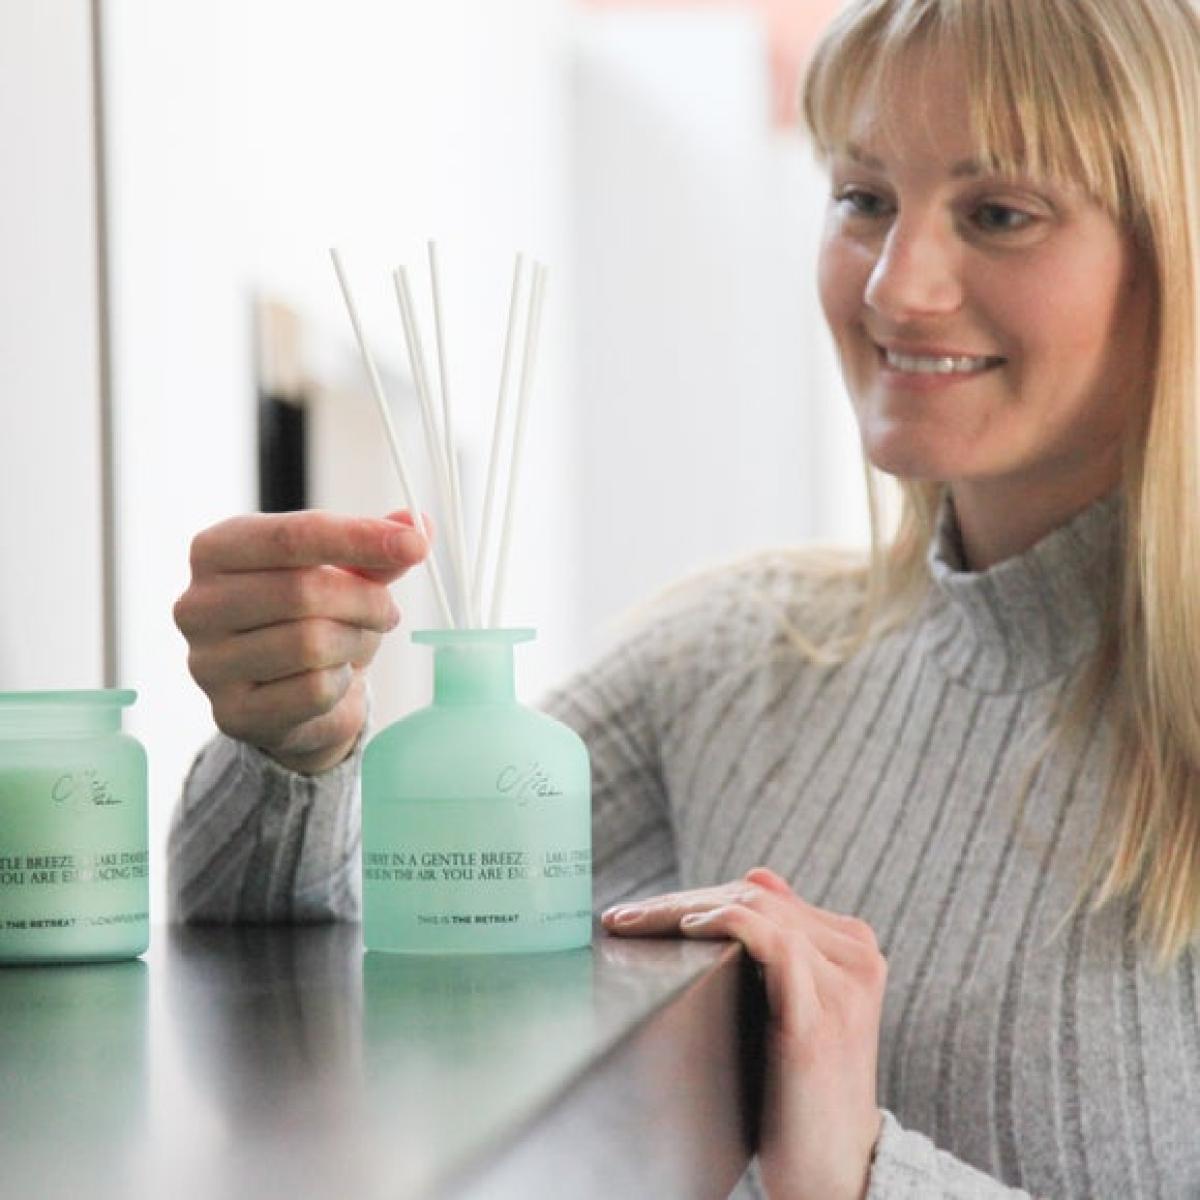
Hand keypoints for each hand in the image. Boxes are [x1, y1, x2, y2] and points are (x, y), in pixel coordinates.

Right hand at [173, 509, 429, 773]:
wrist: (290, 697)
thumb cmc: (313, 618)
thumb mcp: (344, 573)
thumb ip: (376, 549)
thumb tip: (418, 524)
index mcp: (216, 550)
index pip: (290, 536)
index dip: (358, 538)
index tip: (415, 544)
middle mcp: (197, 604)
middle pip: (303, 592)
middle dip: (365, 601)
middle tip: (389, 612)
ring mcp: (207, 663)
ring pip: (311, 644)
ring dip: (356, 643)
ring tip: (357, 642)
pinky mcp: (233, 713)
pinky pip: (313, 691)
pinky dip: (341, 683)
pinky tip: (333, 677)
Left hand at [601, 867, 884, 1199]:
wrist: (835, 1173)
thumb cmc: (802, 1092)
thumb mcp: (796, 1007)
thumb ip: (782, 943)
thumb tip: (756, 877)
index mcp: (851, 945)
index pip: (763, 895)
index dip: (696, 895)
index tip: (640, 911)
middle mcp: (855, 955)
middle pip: (754, 899)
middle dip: (679, 901)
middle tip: (622, 917)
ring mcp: (842, 984)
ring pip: (755, 911)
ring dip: (683, 909)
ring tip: (636, 924)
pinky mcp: (819, 1016)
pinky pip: (773, 944)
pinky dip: (726, 926)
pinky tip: (688, 931)